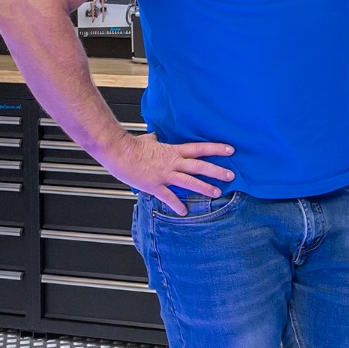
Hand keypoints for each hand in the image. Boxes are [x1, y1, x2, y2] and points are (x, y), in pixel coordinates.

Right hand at [100, 131, 234, 215]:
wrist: (117, 152)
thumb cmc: (130, 146)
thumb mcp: (147, 140)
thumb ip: (155, 139)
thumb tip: (155, 135)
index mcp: (173, 151)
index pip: (199, 148)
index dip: (216, 149)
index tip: (230, 150)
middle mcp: (172, 163)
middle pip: (200, 166)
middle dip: (216, 171)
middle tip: (231, 175)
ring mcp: (165, 175)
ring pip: (189, 182)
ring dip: (204, 188)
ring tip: (217, 193)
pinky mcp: (154, 186)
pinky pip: (168, 197)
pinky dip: (176, 205)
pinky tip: (184, 212)